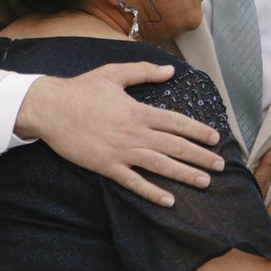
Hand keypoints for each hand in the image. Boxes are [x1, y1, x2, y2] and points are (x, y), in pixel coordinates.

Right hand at [16, 65, 222, 204]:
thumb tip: (170, 70)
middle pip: (175, 146)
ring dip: (184, 175)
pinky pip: (133, 183)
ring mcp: (121, 152)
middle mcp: (134, 133)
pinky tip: (168, 201)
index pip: (177, 122)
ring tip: (204, 182)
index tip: (215, 139)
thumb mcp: (114, 73)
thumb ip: (144, 71)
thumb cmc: (81, 89)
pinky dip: (152, 192)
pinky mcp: (106, 166)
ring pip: (160, 166)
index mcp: (138, 111)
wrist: (49, 108)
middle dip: (200, 157)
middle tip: (220, 166)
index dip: (198, 131)